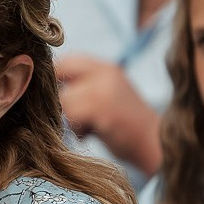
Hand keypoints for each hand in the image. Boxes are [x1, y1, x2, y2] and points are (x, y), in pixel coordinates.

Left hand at [55, 54, 159, 172]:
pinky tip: (92, 133)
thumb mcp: (109, 94)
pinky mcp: (102, 109)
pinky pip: (72, 115)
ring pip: (64, 99)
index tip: (58, 95)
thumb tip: (48, 90)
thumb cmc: (126, 124)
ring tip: (88, 126)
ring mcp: (104, 90)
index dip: (56, 76)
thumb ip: (85, 87)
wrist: (156, 143)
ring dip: (70, 117)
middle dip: (61, 96)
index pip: (68, 60)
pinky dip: (77, 129)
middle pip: (60, 76)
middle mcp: (105, 74)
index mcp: (107, 68)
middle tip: (74, 113)